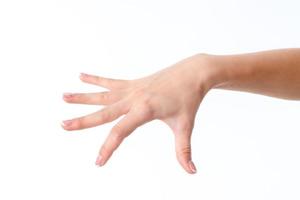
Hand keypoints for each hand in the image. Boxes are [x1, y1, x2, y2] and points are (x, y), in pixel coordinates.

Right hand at [62, 54, 213, 173]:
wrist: (193, 73)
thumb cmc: (189, 99)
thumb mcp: (185, 125)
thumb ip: (183, 149)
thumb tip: (191, 171)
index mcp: (145, 110)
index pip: (120, 131)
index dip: (108, 147)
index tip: (98, 161)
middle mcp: (134, 98)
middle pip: (104, 112)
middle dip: (82, 121)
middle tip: (63, 125)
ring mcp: (133, 89)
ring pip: (103, 94)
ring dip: (82, 97)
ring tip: (64, 97)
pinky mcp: (134, 83)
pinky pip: (111, 82)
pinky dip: (96, 79)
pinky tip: (81, 76)